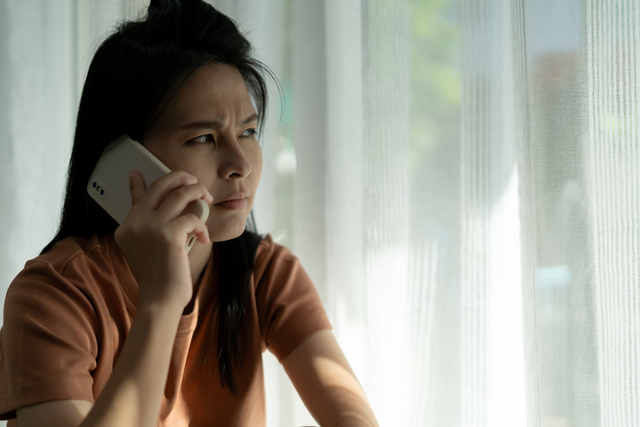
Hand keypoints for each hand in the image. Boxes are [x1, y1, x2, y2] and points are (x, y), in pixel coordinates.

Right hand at [114, 170, 212, 310]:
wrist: (160, 299)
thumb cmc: (159, 278)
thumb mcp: (148, 250)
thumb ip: (152, 229)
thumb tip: (171, 211)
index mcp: (127, 227)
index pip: (135, 197)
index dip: (137, 183)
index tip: (136, 172)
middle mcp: (135, 223)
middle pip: (161, 186)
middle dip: (182, 178)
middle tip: (195, 182)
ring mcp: (150, 226)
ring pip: (181, 193)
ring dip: (199, 192)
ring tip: (207, 200)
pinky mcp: (168, 233)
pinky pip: (193, 217)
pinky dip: (202, 226)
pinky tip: (203, 238)